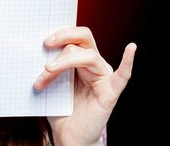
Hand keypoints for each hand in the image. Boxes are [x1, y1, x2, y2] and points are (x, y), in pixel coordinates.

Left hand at [33, 27, 135, 145]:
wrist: (68, 136)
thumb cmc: (60, 109)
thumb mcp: (50, 83)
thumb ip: (49, 67)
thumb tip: (38, 50)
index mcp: (80, 61)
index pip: (74, 38)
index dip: (61, 34)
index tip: (44, 40)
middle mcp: (94, 65)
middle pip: (84, 39)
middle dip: (64, 37)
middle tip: (46, 44)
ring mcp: (104, 77)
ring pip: (88, 56)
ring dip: (63, 62)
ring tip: (46, 72)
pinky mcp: (110, 92)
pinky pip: (122, 76)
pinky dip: (127, 61)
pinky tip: (131, 48)